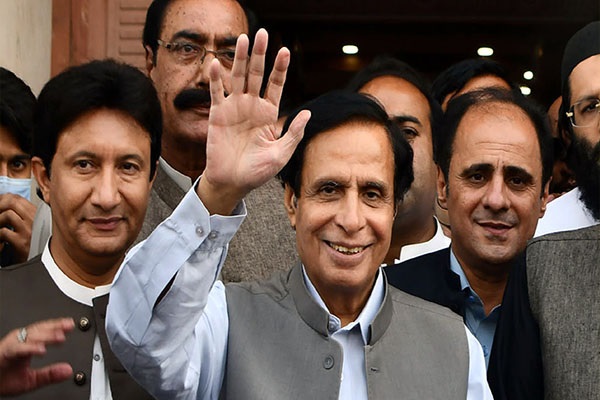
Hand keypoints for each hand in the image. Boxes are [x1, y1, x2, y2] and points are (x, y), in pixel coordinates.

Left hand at [0, 193, 35, 263]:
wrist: (41, 267)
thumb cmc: (34, 248)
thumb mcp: (33, 228)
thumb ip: (23, 216)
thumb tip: (5, 203)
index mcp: (39, 214)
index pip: (18, 198)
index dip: (2, 199)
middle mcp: (36, 220)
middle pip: (12, 201)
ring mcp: (30, 231)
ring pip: (7, 215)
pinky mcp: (23, 243)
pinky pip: (4, 232)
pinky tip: (0, 242)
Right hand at [0, 318, 73, 395]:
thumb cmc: (2, 379)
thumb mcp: (31, 380)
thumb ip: (49, 374)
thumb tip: (68, 371)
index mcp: (26, 344)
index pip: (44, 332)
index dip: (57, 327)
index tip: (71, 325)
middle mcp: (19, 342)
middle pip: (39, 330)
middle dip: (54, 327)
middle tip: (68, 327)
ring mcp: (11, 346)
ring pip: (30, 337)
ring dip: (46, 336)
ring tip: (59, 337)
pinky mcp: (3, 353)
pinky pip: (17, 348)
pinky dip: (30, 348)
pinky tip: (41, 349)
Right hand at [198, 28, 309, 214]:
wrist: (233, 183)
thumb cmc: (258, 171)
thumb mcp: (281, 154)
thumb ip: (293, 133)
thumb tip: (308, 113)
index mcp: (268, 114)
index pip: (276, 85)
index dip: (280, 69)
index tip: (285, 52)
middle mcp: (252, 107)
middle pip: (257, 75)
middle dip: (260, 55)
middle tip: (263, 34)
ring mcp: (234, 109)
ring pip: (238, 78)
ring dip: (240, 59)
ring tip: (243, 39)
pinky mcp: (218, 115)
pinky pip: (217, 93)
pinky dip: (216, 78)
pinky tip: (217, 62)